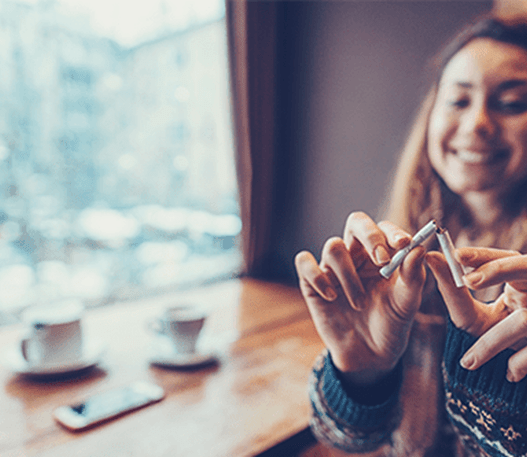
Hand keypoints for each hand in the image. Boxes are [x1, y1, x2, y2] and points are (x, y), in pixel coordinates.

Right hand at [294, 212, 426, 384]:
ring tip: (360, 303)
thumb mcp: (407, 303)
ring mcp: (333, 267)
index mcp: (381, 254)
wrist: (369, 355)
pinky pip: (305, 263)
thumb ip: (413, 276)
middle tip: (381, 259)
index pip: (383, 228)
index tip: (403, 245)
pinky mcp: (312, 282)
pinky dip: (318, 277)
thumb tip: (419, 249)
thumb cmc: (391, 324)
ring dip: (349, 275)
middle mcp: (356, 255)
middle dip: (369, 236)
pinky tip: (333, 297)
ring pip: (333, 247)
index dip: (390, 232)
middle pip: (356, 222)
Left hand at [426, 247, 526, 381]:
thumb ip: (453, 289)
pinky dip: (520, 363)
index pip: (509, 258)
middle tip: (469, 280)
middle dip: (499, 270)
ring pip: (524, 320)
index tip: (456, 255)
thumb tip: (431, 257)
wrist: (509, 374)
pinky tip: (507, 373)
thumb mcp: (470, 315)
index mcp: (522, 285)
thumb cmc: (491, 337)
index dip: (485, 255)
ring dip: (493, 341)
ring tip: (468, 361)